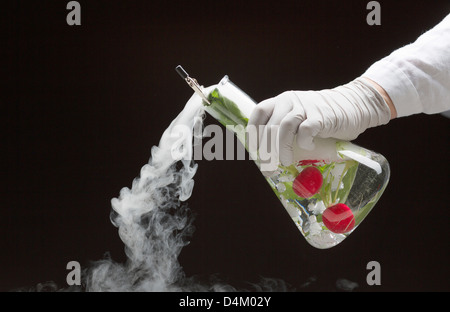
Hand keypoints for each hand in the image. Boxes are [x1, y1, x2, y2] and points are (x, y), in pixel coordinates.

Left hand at [247, 78, 392, 167]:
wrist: (354, 106)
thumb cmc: (323, 118)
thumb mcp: (299, 120)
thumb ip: (284, 132)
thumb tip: (269, 159)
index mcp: (281, 101)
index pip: (259, 113)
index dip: (253, 132)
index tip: (254, 150)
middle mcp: (290, 101)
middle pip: (270, 127)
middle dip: (267, 151)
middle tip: (268, 168)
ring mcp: (305, 107)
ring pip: (284, 128)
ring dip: (282, 149)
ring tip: (286, 161)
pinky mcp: (321, 116)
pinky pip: (305, 130)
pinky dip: (304, 142)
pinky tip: (309, 148)